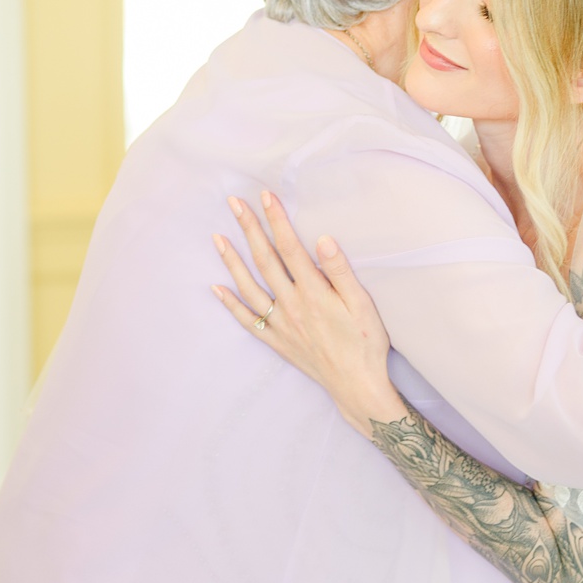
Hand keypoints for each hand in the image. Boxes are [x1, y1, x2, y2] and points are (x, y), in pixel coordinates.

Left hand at [213, 192, 406, 434]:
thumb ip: (340, 271)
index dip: (277, 220)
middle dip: (249, 229)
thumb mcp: (362, 304)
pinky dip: (230, 304)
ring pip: (249, 286)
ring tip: (217, 237)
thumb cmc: (366, 343)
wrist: (356, 385)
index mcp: (314, 292)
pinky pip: (247, 320)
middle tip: (234, 203)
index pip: (290, 247)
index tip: (265, 196)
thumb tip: (322, 239)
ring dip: (231, 260)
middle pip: (265, 260)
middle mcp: (291, 305)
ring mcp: (280, 324)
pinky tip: (216, 288)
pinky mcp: (275, 340)